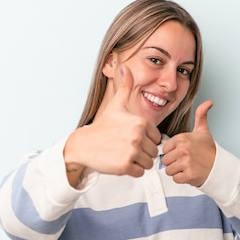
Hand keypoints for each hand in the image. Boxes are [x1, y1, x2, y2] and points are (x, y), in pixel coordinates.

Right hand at [64, 66, 161, 183]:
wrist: (83, 144)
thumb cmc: (103, 126)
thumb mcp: (116, 105)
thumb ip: (125, 87)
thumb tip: (125, 67)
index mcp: (140, 122)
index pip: (156, 138)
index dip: (146, 141)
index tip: (132, 138)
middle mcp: (138, 136)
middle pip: (153, 152)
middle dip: (142, 153)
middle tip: (126, 148)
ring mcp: (132, 151)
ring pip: (148, 163)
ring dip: (138, 162)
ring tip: (124, 154)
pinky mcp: (125, 165)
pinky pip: (139, 172)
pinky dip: (132, 170)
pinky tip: (120, 161)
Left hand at [162, 100, 215, 186]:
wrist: (220, 166)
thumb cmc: (209, 150)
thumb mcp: (203, 131)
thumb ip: (201, 115)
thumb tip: (208, 102)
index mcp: (182, 138)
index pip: (165, 149)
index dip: (172, 152)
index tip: (182, 153)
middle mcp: (183, 149)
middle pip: (165, 160)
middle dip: (173, 163)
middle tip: (185, 162)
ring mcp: (185, 162)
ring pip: (168, 170)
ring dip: (176, 171)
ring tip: (187, 167)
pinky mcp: (188, 175)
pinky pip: (175, 178)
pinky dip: (181, 178)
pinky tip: (189, 173)